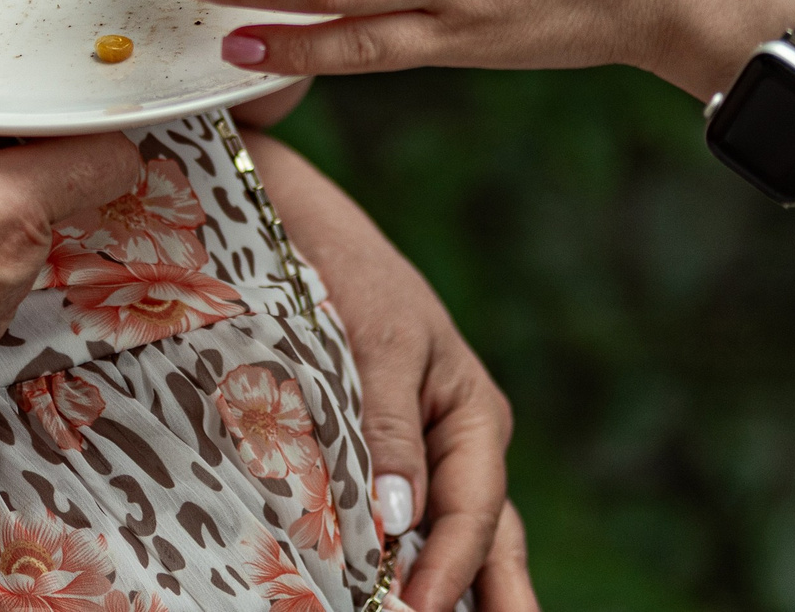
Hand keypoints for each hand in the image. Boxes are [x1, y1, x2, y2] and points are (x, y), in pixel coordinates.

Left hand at [247, 136, 534, 611]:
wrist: (302, 222)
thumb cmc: (346, 271)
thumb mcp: (375, 342)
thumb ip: (389, 430)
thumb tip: (396, 520)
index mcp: (473, 413)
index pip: (473, 511)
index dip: (449, 568)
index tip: (416, 610)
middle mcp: (461, 438)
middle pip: (490, 536)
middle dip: (492, 598)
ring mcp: (428, 446)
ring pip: (457, 532)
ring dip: (460, 587)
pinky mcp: (385, 446)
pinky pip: (412, 513)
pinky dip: (415, 556)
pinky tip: (402, 590)